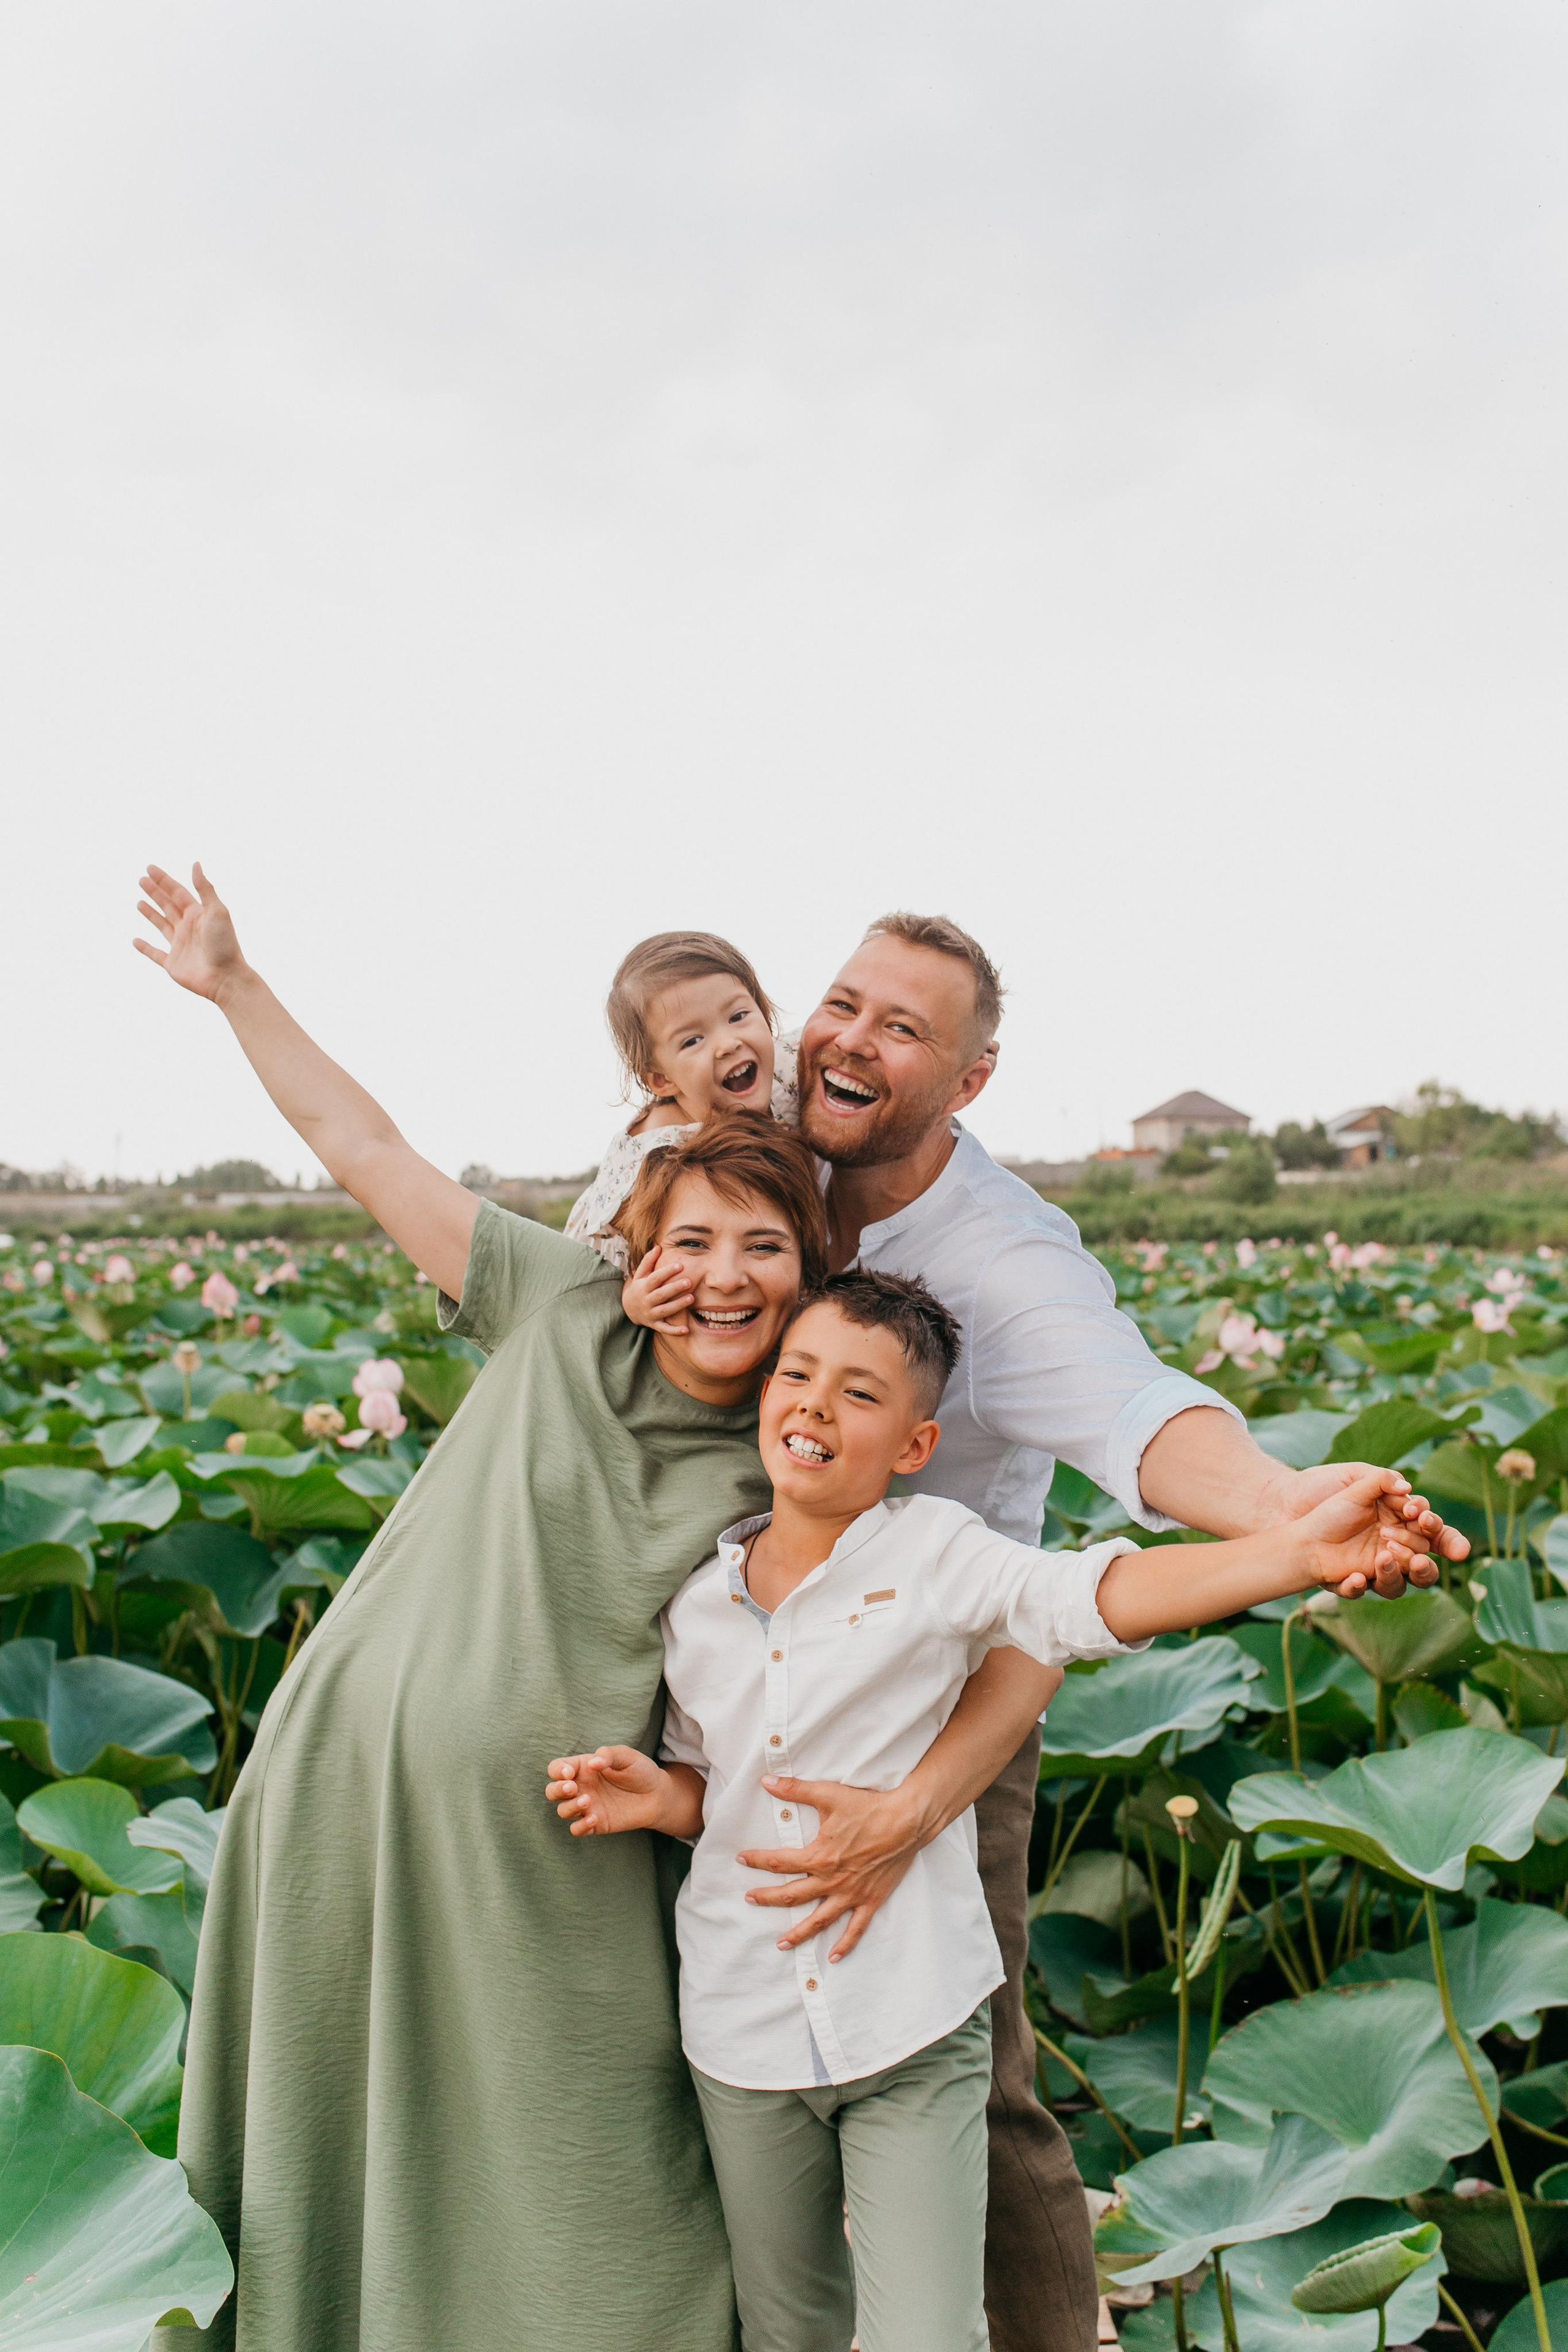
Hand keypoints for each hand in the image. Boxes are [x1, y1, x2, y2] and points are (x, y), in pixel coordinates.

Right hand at [134, 864, 246, 1003]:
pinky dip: (145, 948)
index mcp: (198, 914)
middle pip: (168, 905)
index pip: (177, 892)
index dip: (164, 880)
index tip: (150, 868)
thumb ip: (205, 889)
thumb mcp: (217, 912)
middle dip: (155, 892)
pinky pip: (155, 954)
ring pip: (161, 925)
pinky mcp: (173, 964)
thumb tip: (196, 864)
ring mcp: (180, 946)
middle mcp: (188, 928)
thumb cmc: (225, 944)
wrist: (227, 977)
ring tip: (139, 902)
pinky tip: (135, 941)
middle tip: (141, 880)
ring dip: (150, 914)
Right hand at [546, 1745, 666, 1836]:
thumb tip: (592, 1763)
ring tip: (588, 1801)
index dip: (557, 1771)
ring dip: (570, 1807)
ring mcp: (587, 1807)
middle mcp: (581, 1787)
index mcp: (583, 1768)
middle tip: (573, 1788)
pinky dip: (580, 1826)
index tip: (570, 1773)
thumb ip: (608, 1755)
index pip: (557, 1768)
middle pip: (553, 1791)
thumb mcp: (626, 1756)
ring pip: (562, 1810)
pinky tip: (594, 1819)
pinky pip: (577, 1829)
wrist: (657, 1795)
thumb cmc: (639, 1771)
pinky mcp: (595, 1824)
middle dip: (557, 1790)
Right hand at [622, 1246, 693, 1334]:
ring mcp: (650, 1314)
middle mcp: (646, 1301)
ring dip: (678, 1305)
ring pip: (664, 1310)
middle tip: (689, 1282)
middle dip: (674, 1288)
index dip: (667, 1272)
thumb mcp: (640, 1275)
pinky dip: (674, 1331)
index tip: (680, 1265)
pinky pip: (664, 1329)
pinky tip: (686, 1330)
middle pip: (660, 1294)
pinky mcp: (654, 1324)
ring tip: (691, 1298)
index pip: (655, 1278)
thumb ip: (648, 1261)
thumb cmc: (639, 1288)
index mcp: (643, 1286)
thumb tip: (658, 1246)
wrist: (629, 1310)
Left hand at [736, 1778, 923, 1962]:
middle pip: (792, 1895)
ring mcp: (852, 1894)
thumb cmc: (868, 1807)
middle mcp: (832, 1880)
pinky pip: (856, 1929)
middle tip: (750, 1899)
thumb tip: (766, 1781)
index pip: (779, 1862)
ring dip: (799, 1933)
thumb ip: (795, 1790)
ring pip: (819, 1919)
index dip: (757, 1860)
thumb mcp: (828, 1794)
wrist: (906, 1821)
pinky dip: (844, 1944)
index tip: (741, 1859)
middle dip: (767, 1898)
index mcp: (820, 1856)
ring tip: (780, 1943)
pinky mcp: (871, 1900)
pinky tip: (833, 1956)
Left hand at [1270, 1460, 1461, 1596]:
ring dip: (1395, 1573)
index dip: (1440, 1532)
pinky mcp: (1349, 1579)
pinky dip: (1358, 1586)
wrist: (1285, 1507)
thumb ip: (1382, 1479)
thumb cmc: (1322, 1489)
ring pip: (1399, 1584)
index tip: (1425, 1520)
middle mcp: (1392, 1546)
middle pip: (1424, 1565)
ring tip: (1382, 1554)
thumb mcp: (1353, 1478)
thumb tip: (1408, 1489)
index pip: (1434, 1533)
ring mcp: (1372, 1566)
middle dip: (1423, 1561)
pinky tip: (1355, 1575)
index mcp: (1400, 1521)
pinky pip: (1361, 1591)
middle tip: (1411, 1550)